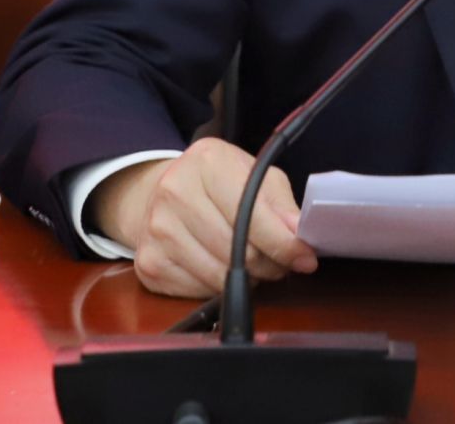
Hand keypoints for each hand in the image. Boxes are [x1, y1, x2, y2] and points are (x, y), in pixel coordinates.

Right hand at [94, 138, 318, 297]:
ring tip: (252, 262)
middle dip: (269, 263)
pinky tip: (221, 266)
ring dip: (247, 278)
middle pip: (238, 250)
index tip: (305, 258)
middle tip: (279, 261)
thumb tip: (300, 238)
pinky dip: (218, 287)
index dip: (284, 243)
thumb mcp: (254, 176)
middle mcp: (175, 192)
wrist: (159, 192)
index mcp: (207, 162)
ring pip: (220, 275)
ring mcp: (157, 229)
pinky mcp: (149, 263)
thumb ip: (280, 205)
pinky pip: (199, 291)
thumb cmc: (217, 183)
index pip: (252, 215)